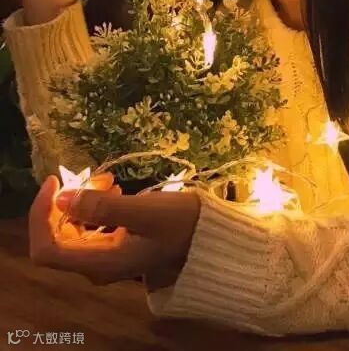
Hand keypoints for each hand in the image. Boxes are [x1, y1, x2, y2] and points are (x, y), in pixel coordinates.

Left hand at [29, 174, 200, 288]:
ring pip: (74, 232)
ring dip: (82, 203)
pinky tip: (115, 192)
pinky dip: (94, 209)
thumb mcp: (144, 211)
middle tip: (95, 177)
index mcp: (100, 263)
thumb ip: (102, 207)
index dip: (42, 215)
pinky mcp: (117, 250)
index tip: (55, 181)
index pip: (46, 248)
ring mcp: (107, 260)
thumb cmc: (181, 224)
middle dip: (65, 204)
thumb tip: (62, 197)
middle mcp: (97, 267)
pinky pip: (90, 230)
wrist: (211, 240)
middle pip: (57, 239)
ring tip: (110, 180)